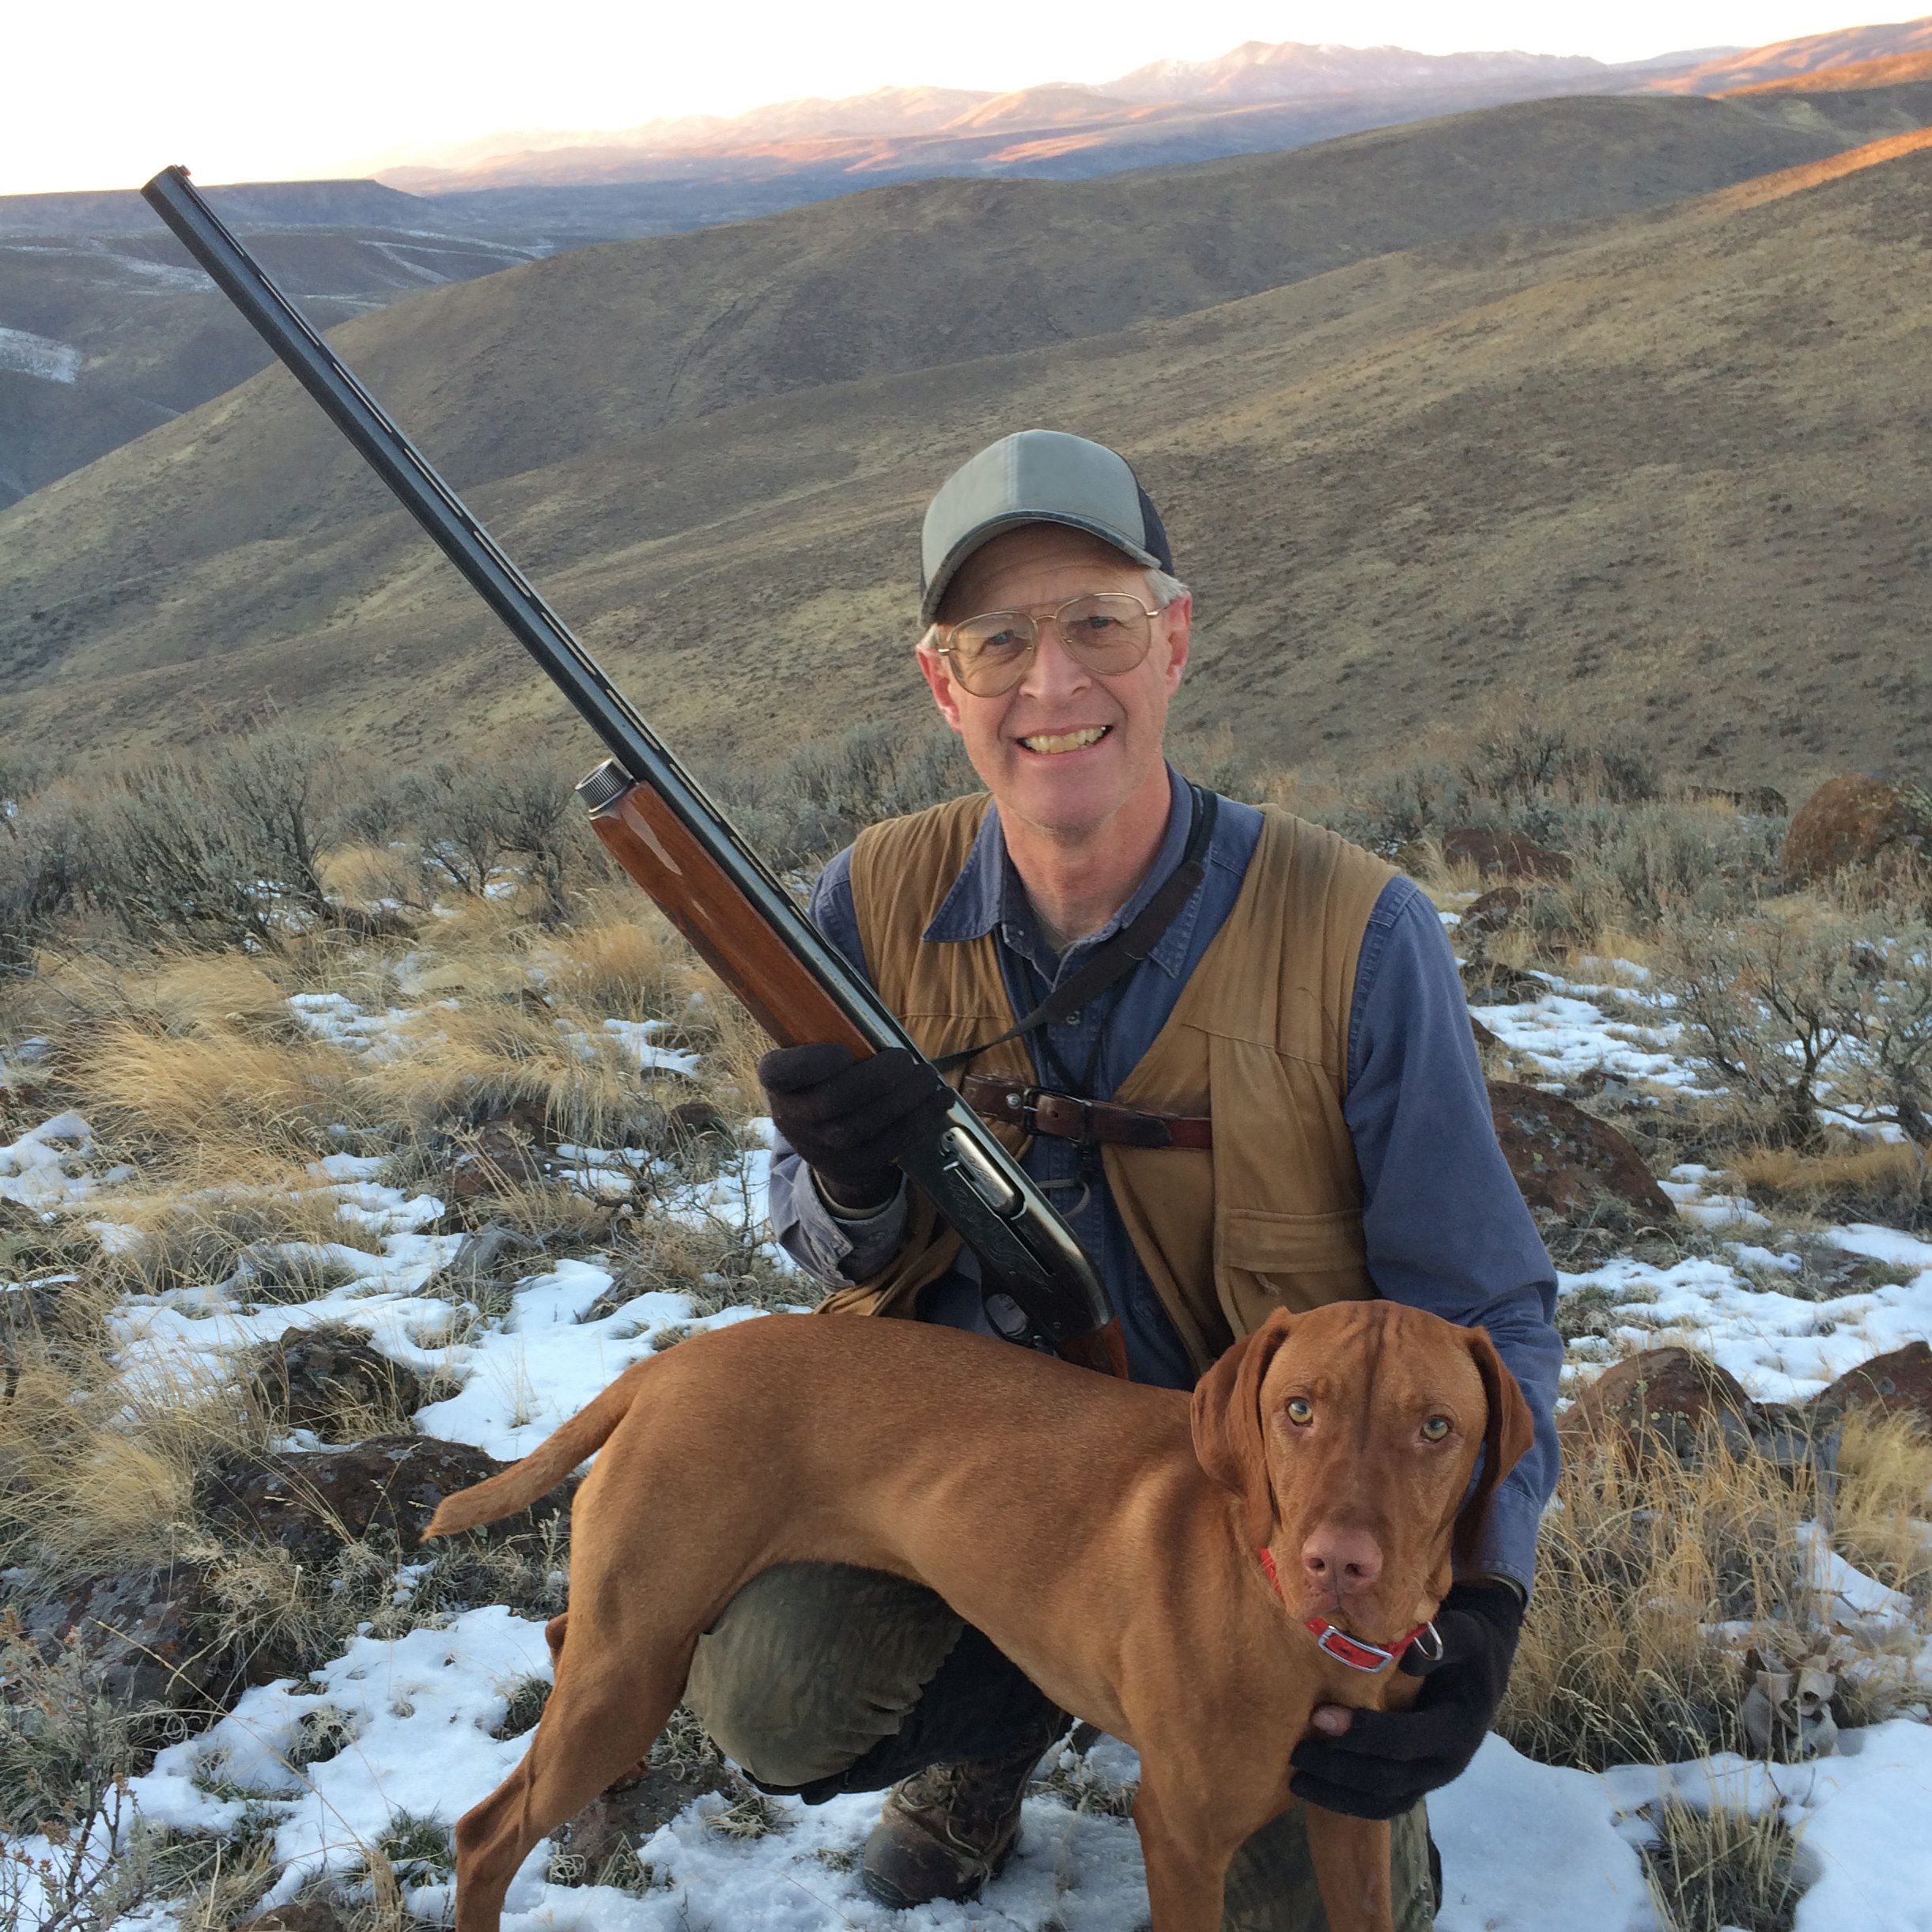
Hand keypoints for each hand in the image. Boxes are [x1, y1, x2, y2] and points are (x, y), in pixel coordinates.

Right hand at [759, 1043, 952, 1211]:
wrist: (824, 1140)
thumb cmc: (828, 1078)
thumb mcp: (815, 1054)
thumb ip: (834, 1031)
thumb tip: (868, 994)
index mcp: (778, 1081)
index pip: (780, 1073)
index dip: (811, 1064)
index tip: (842, 1051)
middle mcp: (792, 1118)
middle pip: (833, 1101)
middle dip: (876, 1079)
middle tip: (905, 1060)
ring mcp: (821, 1149)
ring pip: (863, 1126)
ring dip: (905, 1099)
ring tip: (928, 1077)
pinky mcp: (854, 1166)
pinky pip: (890, 1145)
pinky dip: (920, 1120)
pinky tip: (939, 1100)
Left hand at [1287, 1581, 1522, 1820]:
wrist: (1481, 1670)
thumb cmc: (1468, 1649)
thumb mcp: (1465, 1637)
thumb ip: (1443, 1643)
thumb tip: (1409, 1655)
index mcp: (1458, 1730)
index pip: (1406, 1740)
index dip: (1363, 1733)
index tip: (1319, 1717)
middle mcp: (1446, 1764)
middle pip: (1389, 1779)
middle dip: (1340, 1768)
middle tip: (1296, 1752)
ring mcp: (1430, 1778)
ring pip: (1383, 1802)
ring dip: (1339, 1796)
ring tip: (1296, 1781)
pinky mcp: (1416, 1783)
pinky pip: (1382, 1804)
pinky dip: (1349, 1803)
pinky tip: (1315, 1789)